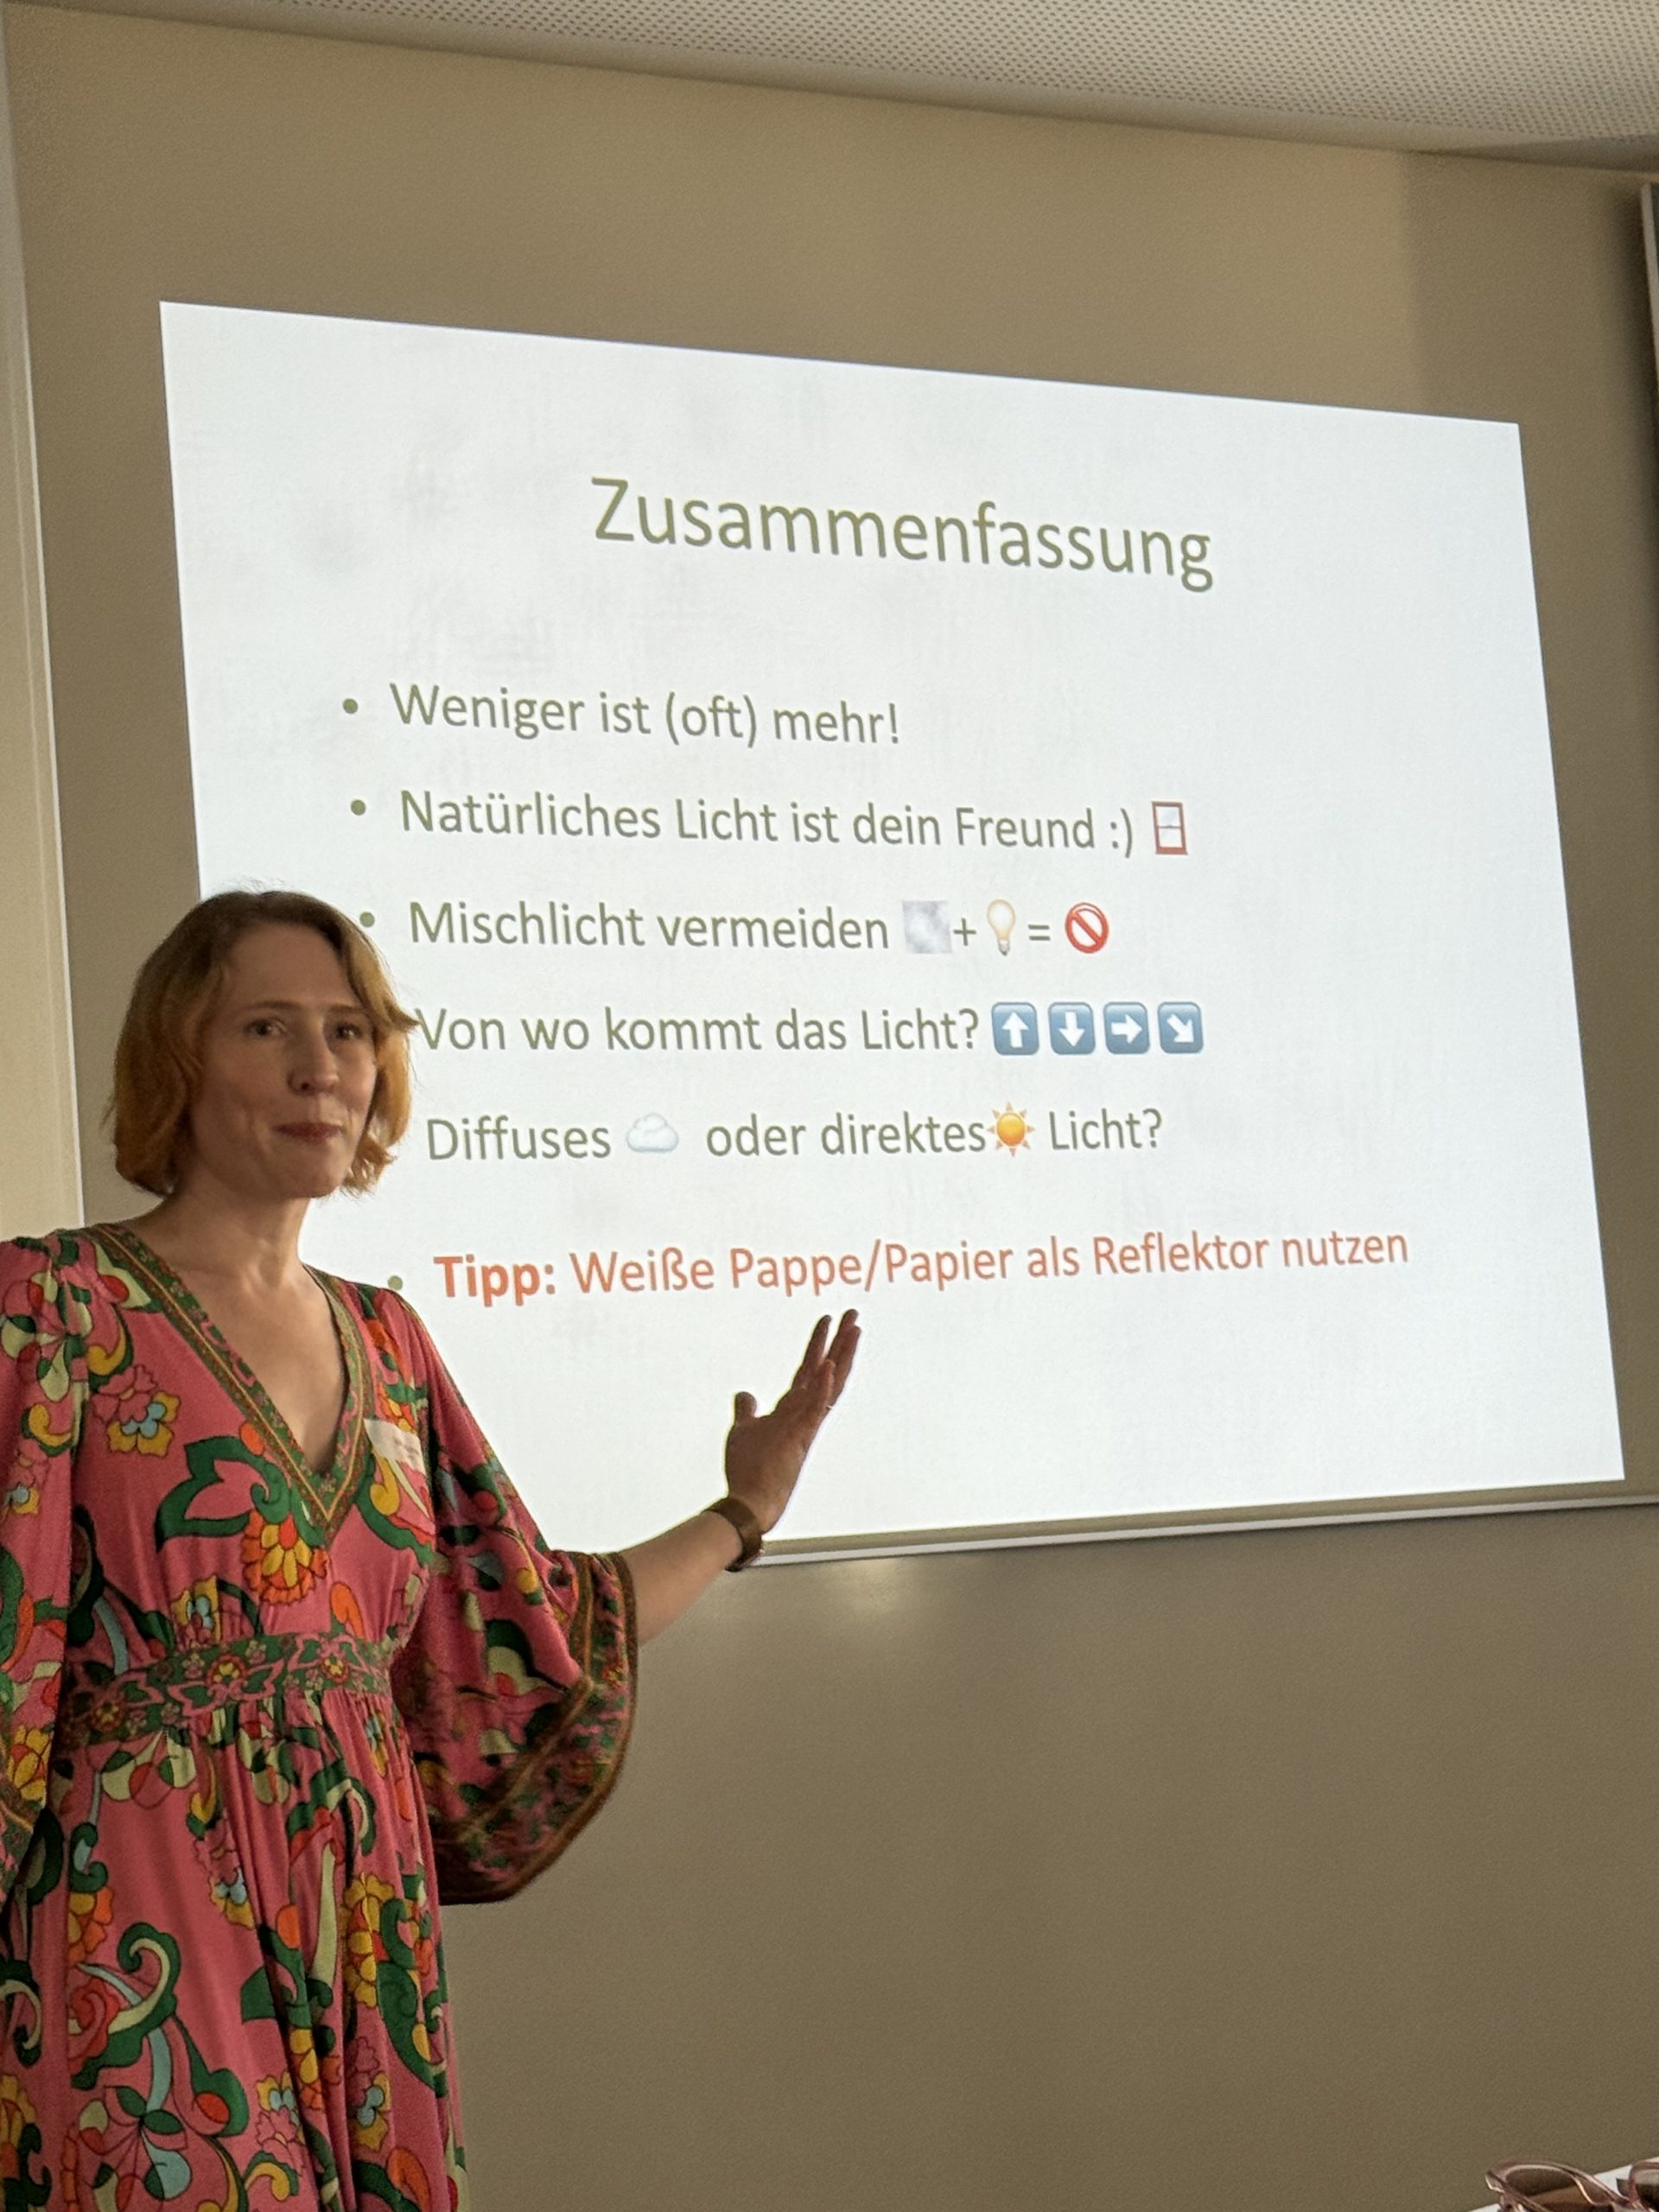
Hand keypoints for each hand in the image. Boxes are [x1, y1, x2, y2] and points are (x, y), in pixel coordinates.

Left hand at [723, 1310, 859, 1533]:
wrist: (750, 1502)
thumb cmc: (748, 1470)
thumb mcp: (743, 1430)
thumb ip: (747, 1411)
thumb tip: (744, 1394)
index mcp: (792, 1409)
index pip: (809, 1370)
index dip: (818, 1344)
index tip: (828, 1319)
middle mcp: (804, 1413)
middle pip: (827, 1369)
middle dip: (840, 1340)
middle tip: (853, 1313)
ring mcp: (804, 1424)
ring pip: (829, 1383)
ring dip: (841, 1355)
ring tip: (854, 1328)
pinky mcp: (799, 1437)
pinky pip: (814, 1408)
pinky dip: (822, 1387)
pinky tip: (828, 1365)